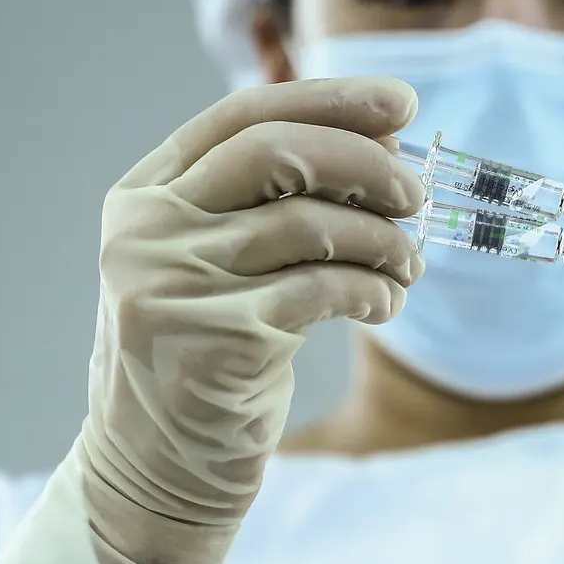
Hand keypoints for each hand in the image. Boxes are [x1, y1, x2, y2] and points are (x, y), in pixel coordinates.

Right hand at [80, 77, 424, 563]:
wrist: (157, 463)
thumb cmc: (210, 343)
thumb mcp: (225, 257)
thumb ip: (282, 197)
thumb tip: (387, 142)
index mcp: (147, 191)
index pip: (244, 114)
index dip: (330, 100)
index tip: (400, 102)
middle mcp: (146, 228)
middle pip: (276, 152)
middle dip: (365, 163)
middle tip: (417, 193)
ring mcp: (170, 284)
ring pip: (308, 223)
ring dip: (383, 239)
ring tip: (409, 263)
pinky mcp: (212, 341)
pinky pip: (322, 289)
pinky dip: (373, 289)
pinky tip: (386, 302)